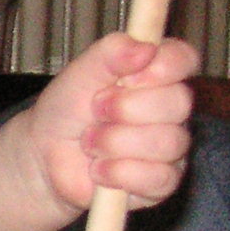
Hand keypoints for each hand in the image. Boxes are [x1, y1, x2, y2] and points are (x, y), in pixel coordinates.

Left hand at [0, 34, 198, 230]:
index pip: (184, 59)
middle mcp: (171, 109)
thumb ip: (109, 54)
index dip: (163, 66)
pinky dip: (119, 173)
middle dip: (126, 108)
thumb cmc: (67, 110)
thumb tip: (144, 48)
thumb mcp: (80, 73)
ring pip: (166, 141)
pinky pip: (158, 177)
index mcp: (157, 74)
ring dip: (115, 142)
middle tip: (95, 110)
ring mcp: (171, 146)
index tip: (129, 76)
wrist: (45, 156)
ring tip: (90, 142)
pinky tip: (99, 170)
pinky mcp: (162, 182)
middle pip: (179, 102)